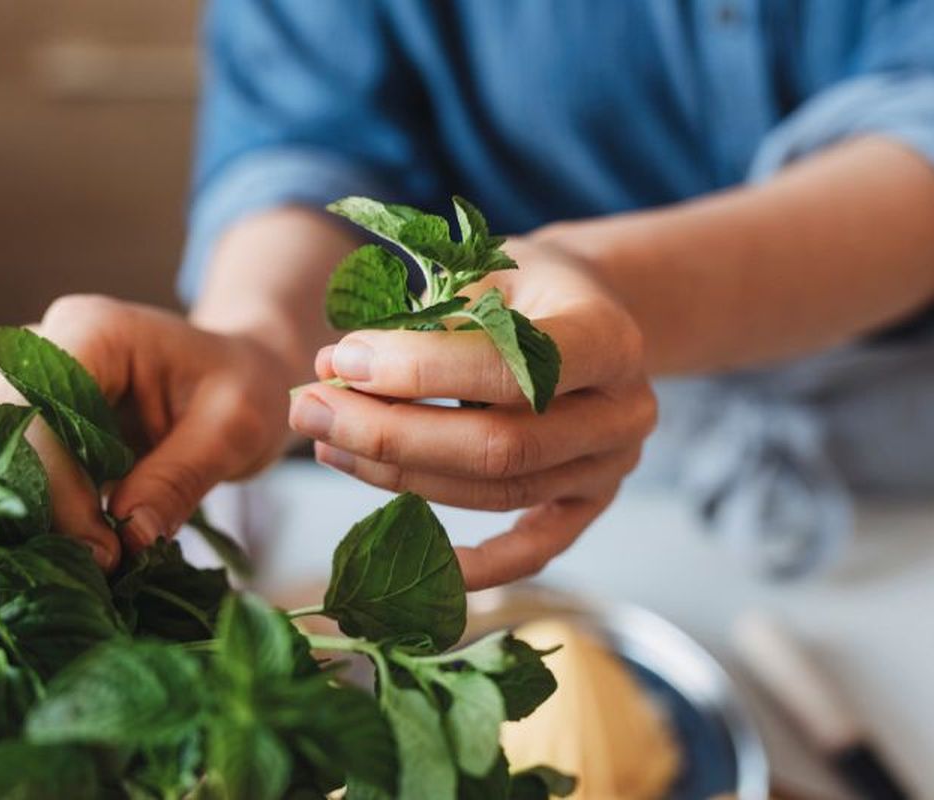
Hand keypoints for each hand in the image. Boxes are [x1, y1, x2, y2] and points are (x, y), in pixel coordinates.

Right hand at [0, 295, 292, 570]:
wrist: (242, 376)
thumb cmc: (245, 388)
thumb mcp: (233, 430)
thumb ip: (178, 479)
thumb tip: (128, 538)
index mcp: (92, 330)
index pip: (40, 412)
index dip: (57, 487)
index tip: (103, 551)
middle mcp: (45, 351)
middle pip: (12, 441)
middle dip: (49, 512)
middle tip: (103, 568)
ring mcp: (34, 388)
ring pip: (10, 466)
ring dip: (47, 522)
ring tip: (102, 566)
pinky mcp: (39, 426)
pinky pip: (26, 478)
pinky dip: (55, 519)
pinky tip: (93, 550)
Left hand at [288, 238, 656, 589]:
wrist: (588, 308)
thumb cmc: (525, 285)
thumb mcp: (486, 270)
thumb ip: (422, 319)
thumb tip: (333, 370)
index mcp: (608, 337)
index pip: (511, 369)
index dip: (420, 370)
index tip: (342, 359)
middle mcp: (623, 411)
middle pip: (499, 447)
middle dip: (391, 434)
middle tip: (310, 409)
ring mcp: (610, 467)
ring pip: (498, 494)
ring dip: (399, 477)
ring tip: (327, 444)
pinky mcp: (589, 504)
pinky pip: (533, 550)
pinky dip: (475, 565)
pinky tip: (409, 558)